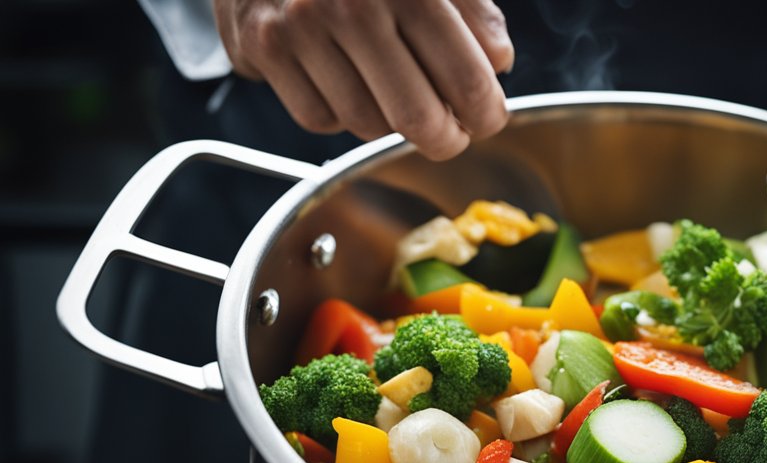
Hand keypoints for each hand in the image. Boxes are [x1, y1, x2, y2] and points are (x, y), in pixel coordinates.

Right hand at [213, 0, 513, 158]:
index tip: (486, 119)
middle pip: (417, 119)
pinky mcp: (263, 46)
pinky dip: (339, 113)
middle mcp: (353, 6)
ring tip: (395, 92)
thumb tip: (498, 63)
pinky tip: (345, 78)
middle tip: (452, 134)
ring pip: (367, 125)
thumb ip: (472, 8)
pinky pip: (318, 118)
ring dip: (390, 122)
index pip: (466, 80)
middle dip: (444, 139)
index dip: (486, 114)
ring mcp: (302, 27)